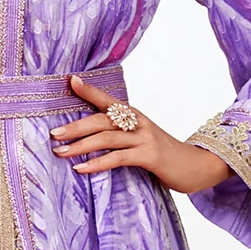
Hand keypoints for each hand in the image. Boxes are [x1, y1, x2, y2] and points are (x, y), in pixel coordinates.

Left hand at [49, 73, 228, 194]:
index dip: (89, 90)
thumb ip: (121, 135)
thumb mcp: (141, 140)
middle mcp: (138, 122)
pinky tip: (82, 169)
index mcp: (134, 116)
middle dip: (76, 126)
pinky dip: (98, 163)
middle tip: (53, 134)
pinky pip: (118, 158)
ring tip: (60, 152)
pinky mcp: (150, 156)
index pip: (108, 100)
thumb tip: (90, 138)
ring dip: (81, 145)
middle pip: (102, 119)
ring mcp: (145, 138)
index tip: (70, 80)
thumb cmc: (164, 155)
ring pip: (107, 137)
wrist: (197, 166)